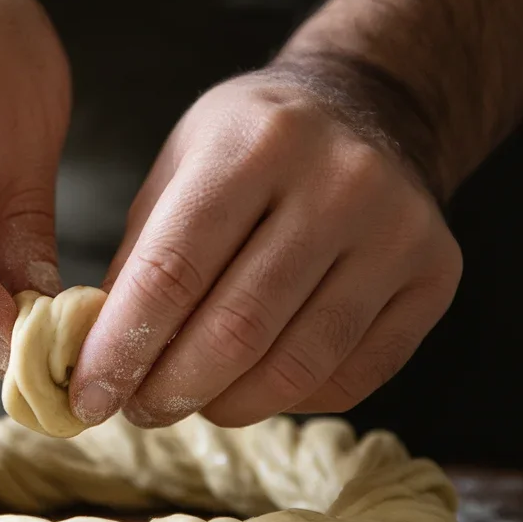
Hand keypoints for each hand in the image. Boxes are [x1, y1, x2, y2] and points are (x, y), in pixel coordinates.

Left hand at [71, 65, 461, 426]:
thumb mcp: (180, 165)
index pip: (173, 270)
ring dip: (229, 404)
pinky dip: (290, 400)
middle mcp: (338, 183)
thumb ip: (141, 256)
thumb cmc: (253, 145)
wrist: (367, 110)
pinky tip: (259, 384)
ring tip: (196, 401)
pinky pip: (352, 377)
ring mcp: (396, 232)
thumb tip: (102, 357)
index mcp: (255, 144)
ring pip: (297, 365)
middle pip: (237, 328)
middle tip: (139, 410)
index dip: (121, 348)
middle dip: (172, 389)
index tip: (88, 396)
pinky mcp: (434, 277)